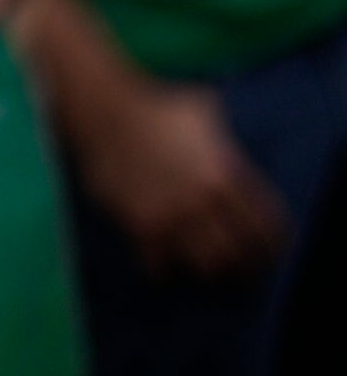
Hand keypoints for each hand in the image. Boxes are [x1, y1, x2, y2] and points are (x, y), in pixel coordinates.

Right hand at [77, 77, 289, 279]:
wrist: (103, 110)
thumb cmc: (156, 106)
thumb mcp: (207, 114)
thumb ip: (227, 140)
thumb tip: (238, 147)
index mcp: (226, 176)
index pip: (266, 228)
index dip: (271, 244)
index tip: (267, 249)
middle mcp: (202, 201)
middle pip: (238, 254)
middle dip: (242, 264)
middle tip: (238, 265)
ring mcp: (169, 215)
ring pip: (204, 266)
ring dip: (206, 269)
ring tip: (204, 267)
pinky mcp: (137, 224)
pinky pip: (157, 265)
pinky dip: (162, 269)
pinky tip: (163, 264)